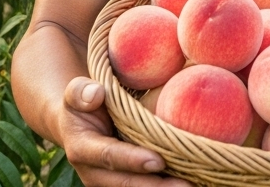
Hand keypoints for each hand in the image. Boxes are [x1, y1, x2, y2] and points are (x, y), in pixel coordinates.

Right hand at [56, 77, 190, 186]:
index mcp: (81, 149)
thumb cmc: (83, 105)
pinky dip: (165, 186)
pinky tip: (192, 182)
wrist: (77, 127)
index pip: (109, 156)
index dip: (132, 160)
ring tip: (194, 186)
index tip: (157, 161)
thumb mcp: (75, 93)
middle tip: (186, 185)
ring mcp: (109, 183)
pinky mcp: (124, 183)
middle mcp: (94, 173)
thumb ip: (80, 92)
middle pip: (127, 184)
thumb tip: (96, 93)